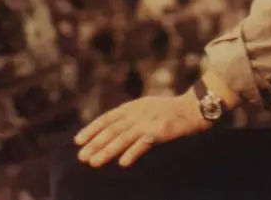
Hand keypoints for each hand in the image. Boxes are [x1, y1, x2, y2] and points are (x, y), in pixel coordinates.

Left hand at [74, 93, 208, 167]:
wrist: (193, 108)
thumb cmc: (168, 110)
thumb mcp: (145, 108)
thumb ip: (129, 117)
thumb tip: (109, 130)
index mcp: (132, 107)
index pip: (107, 118)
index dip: (91, 129)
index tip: (78, 141)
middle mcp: (137, 113)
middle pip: (112, 130)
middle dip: (95, 144)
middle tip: (81, 157)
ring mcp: (149, 121)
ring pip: (124, 138)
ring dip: (108, 151)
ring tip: (94, 162)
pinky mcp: (161, 130)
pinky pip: (144, 143)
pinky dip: (133, 153)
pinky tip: (123, 163)